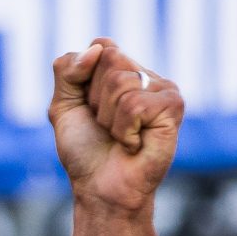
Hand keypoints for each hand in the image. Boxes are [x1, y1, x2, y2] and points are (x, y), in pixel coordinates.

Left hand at [49, 38, 182, 221]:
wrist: (100, 189)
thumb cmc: (85, 151)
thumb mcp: (63, 106)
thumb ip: (67, 69)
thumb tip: (98, 49)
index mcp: (124, 70)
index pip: (102, 46)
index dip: (84, 79)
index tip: (90, 109)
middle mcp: (146, 75)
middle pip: (109, 59)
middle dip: (95, 99)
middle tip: (107, 126)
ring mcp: (163, 89)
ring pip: (120, 81)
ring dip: (109, 118)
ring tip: (121, 137)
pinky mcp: (174, 106)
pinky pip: (134, 104)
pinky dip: (124, 130)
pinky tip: (135, 143)